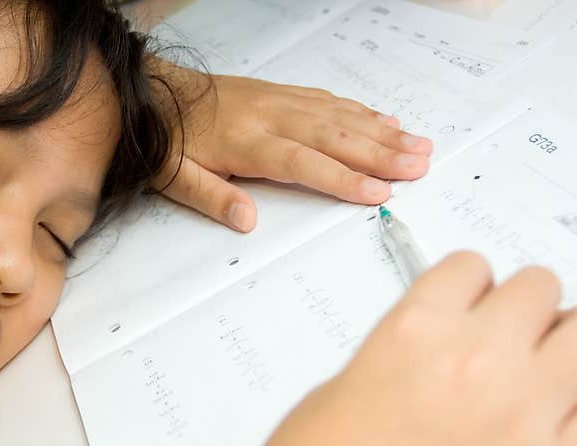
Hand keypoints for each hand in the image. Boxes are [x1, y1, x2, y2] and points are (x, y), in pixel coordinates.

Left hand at [151, 67, 433, 231]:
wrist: (156, 92)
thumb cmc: (168, 140)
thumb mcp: (175, 178)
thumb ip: (211, 199)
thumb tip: (246, 221)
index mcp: (247, 142)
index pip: (304, 163)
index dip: (343, 178)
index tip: (379, 191)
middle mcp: (272, 116)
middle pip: (335, 136)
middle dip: (381, 152)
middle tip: (421, 166)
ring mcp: (280, 101)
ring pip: (340, 115)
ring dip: (381, 131)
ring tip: (418, 145)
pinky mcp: (282, 93)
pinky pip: (329, 101)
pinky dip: (360, 111)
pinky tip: (384, 120)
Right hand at [179, 253, 576, 445]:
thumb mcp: (333, 401)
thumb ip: (393, 365)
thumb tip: (429, 358)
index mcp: (410, 339)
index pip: (469, 268)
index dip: (471, 283)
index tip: (472, 297)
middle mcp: (474, 367)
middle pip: (539, 289)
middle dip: (525, 308)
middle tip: (513, 334)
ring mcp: (523, 422)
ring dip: (575, 342)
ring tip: (553, 368)